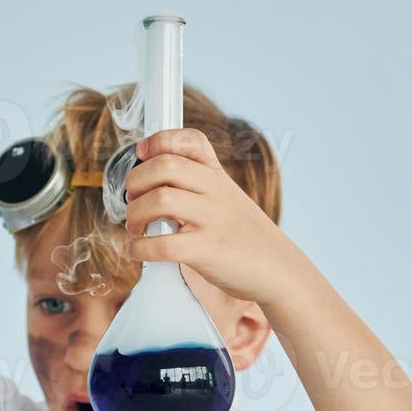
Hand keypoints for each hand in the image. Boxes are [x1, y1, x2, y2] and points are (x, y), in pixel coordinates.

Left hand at [124, 129, 301, 304]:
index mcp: (218, 176)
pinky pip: (164, 245)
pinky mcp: (208, 251)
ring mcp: (212, 220)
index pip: (189, 140)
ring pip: (159, 200)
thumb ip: (198, 188)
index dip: (159, 141)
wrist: (279, 270)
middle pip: (164, 166)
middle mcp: (215, 191)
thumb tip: (151, 185)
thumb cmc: (246, 238)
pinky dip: (140, 248)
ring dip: (134, 214)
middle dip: (135, 182)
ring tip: (134, 228)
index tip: (142, 153)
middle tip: (132, 201)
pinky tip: (134, 251)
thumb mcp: (228, 200)